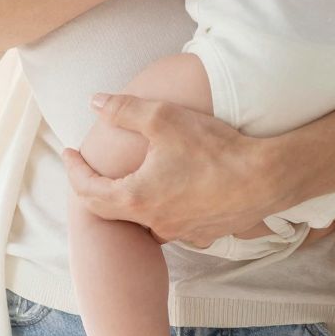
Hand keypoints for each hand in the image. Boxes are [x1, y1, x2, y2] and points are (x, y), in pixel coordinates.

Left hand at [63, 94, 278, 244]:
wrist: (265, 178)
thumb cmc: (214, 149)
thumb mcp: (163, 118)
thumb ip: (124, 109)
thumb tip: (95, 102)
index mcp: (135, 197)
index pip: (87, 190)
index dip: (73, 169)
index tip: (69, 153)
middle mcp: (153, 222)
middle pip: (108, 210)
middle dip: (93, 188)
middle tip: (88, 168)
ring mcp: (179, 231)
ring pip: (142, 220)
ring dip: (129, 200)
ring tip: (129, 178)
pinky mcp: (202, 233)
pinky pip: (172, 223)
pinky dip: (160, 207)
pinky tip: (171, 191)